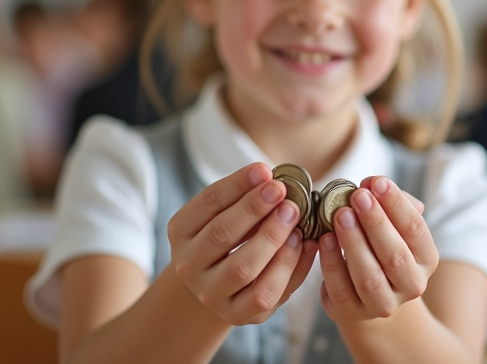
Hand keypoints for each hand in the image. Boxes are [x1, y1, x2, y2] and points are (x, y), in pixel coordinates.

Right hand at [168, 162, 318, 324]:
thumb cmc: (225, 237)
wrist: (215, 284)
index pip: (208, 203)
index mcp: (181, 231)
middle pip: (222, 234)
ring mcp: (211, 293)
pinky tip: (306, 244)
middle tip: (282, 191)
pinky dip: (290, 267)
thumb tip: (271, 177)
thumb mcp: (223, 213)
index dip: (237, 185)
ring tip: (294, 216)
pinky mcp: (238, 314)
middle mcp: (189, 265)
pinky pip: (266, 294)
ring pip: (243, 268)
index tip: (264, 171)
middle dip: (255, 209)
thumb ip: (242, 195)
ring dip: (273, 238)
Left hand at [318, 176, 437, 320]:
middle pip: (395, 255)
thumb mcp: (388, 223)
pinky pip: (341, 288)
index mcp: (426, 258)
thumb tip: (371, 183)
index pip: (416, 230)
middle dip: (376, 223)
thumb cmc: (378, 245)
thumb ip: (384, 201)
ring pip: (369, 277)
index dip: (397, 205)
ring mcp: (383, 303)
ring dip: (354, 243)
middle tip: (358, 197)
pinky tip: (324, 239)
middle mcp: (411, 284)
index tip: (378, 183)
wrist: (365, 290)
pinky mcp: (353, 311)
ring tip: (340, 215)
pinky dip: (331, 263)